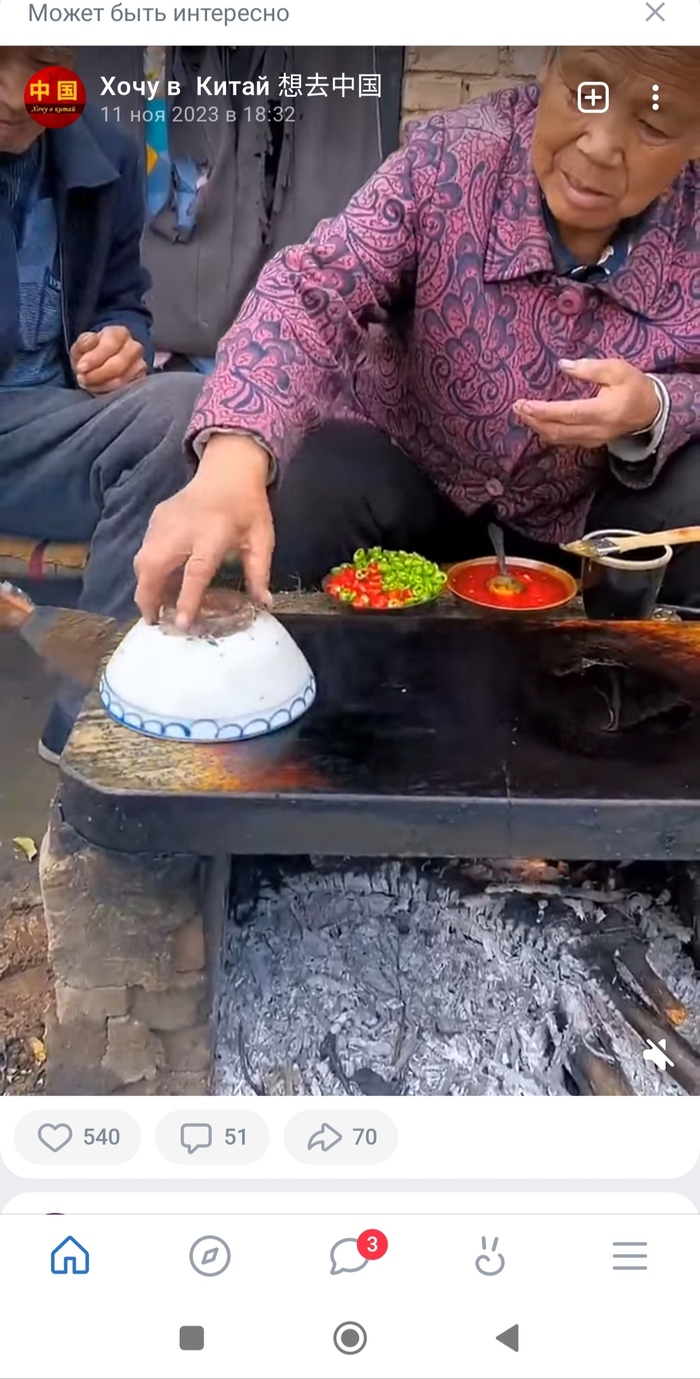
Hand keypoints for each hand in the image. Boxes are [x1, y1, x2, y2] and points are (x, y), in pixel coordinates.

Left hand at [70, 326, 146, 393]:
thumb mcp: (82, 346)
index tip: (80, 368)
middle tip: (82, 379)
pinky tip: (98, 389)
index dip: (95, 357)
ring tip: (87, 383)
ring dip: (101, 384)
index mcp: (120, 333)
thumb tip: (91, 340)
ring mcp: (140, 366)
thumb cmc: (92, 354)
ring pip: (122, 380)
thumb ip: (84, 342)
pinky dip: (108, 392)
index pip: (111, 343)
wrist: (101, 366)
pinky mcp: (140, 382)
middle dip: (97, 374)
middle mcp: (134, 348)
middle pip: (119, 364)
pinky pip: (125, 390)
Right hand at [133, 435, 273, 626]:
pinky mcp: (156, 518)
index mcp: (212, 534)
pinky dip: (148, 570)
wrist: (228, 470)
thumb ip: (259, 573)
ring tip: (157, 606)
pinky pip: (145, 549)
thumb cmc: (247, 507)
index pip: (196, 572)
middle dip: (148, 596)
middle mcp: (182, 528)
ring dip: (145, 585)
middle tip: (154, 621)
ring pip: (142, 559)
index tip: (180, 623)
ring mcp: (164, 522)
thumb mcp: (260, 539)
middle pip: (153, 565)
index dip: (186, 599)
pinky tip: (161, 583)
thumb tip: (264, 604)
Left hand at [513, 359, 659, 447]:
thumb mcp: (617, 369)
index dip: (544, 410)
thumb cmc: (634, 386)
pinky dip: (548, 432)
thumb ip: (590, 368)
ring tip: (522, 413)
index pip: (568, 413)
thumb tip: (563, 365)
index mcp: (603, 412)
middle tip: (516, 407)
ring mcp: (593, 440)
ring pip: (559, 438)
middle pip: (558, 431)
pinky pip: (564, 441)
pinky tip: (538, 422)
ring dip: (538, 427)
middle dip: (534, 420)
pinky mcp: (590, 443)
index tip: (524, 403)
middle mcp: (596, 431)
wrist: (651, 411)